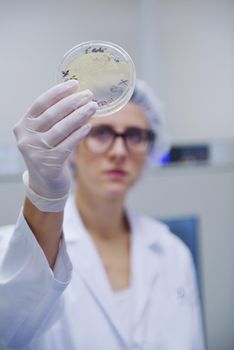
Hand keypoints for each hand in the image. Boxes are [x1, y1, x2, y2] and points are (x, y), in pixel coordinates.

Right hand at [13, 80, 96, 203]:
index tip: (74, 84)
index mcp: (23, 126)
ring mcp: (35, 152)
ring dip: (80, 116)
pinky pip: (68, 144)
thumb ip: (53, 118)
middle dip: (73, 102)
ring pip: (61, 128)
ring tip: (93, 107)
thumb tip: (76, 97)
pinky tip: (88, 126)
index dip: (58, 92)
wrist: (46, 184)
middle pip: (52, 114)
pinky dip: (79, 134)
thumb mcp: (44, 134)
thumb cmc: (48, 154)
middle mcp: (26, 137)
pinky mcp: (48, 164)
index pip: (40, 103)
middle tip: (89, 95)